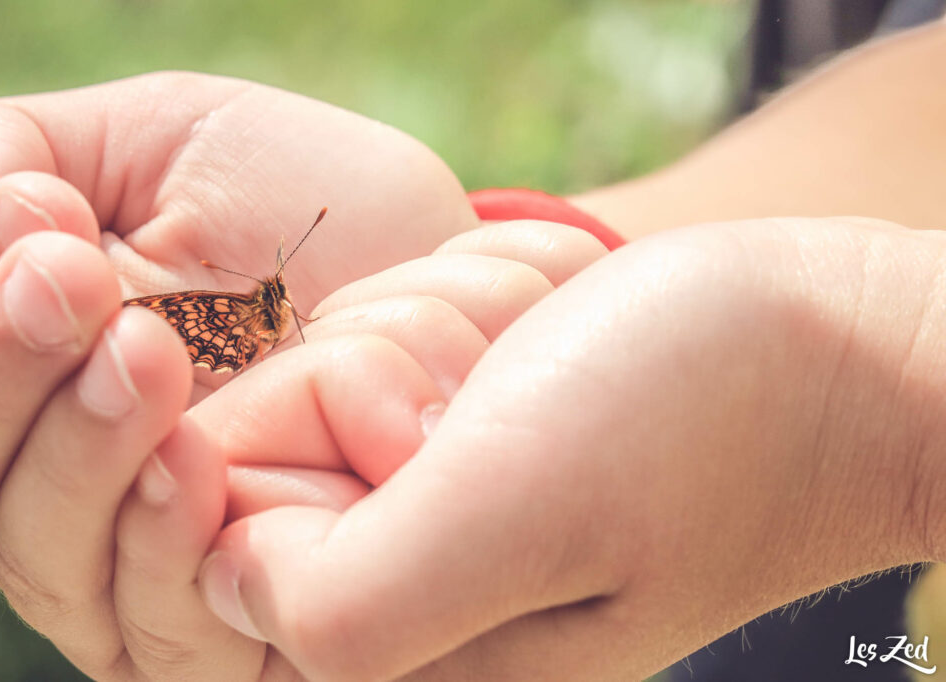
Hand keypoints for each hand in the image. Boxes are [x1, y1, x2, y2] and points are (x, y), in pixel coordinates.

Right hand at [0, 72, 474, 674]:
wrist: (420, 262)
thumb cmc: (288, 202)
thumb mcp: (160, 142)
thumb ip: (33, 148)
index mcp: (18, 372)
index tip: (41, 218)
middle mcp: (54, 477)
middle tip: (76, 280)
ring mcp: (133, 555)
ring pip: (39, 553)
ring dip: (77, 452)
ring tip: (143, 352)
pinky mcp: (229, 613)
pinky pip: (156, 624)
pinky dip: (158, 544)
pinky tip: (195, 460)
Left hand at [197, 217, 945, 680]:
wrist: (823, 349)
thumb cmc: (696, 419)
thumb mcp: (520, 511)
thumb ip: (345, 597)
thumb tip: (227, 577)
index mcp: (411, 663)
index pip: (223, 537)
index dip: (305, 437)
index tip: (432, 419)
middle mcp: (409, 606)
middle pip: (269, 443)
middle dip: (382, 370)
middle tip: (505, 384)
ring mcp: (430, 513)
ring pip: (323, 374)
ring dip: (430, 329)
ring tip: (534, 363)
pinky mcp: (457, 440)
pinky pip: (377, 342)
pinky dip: (446, 310)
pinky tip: (533, 337)